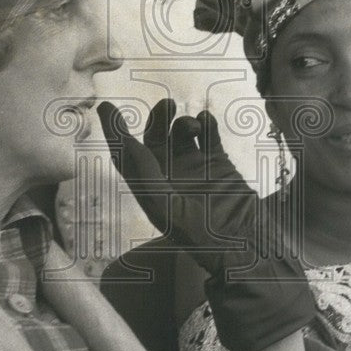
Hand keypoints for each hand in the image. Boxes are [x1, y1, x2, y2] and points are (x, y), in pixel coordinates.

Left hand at [98, 99, 315, 350]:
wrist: (244, 245)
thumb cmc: (201, 237)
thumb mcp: (167, 210)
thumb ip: (147, 178)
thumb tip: (129, 145)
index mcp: (150, 189)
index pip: (125, 155)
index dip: (114, 131)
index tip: (107, 107)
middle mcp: (169, 176)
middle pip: (154, 138)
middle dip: (157, 119)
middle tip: (167, 105)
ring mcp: (194, 167)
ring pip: (181, 134)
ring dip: (182, 122)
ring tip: (192, 125)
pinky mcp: (218, 163)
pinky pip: (209, 135)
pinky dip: (206, 123)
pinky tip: (206, 122)